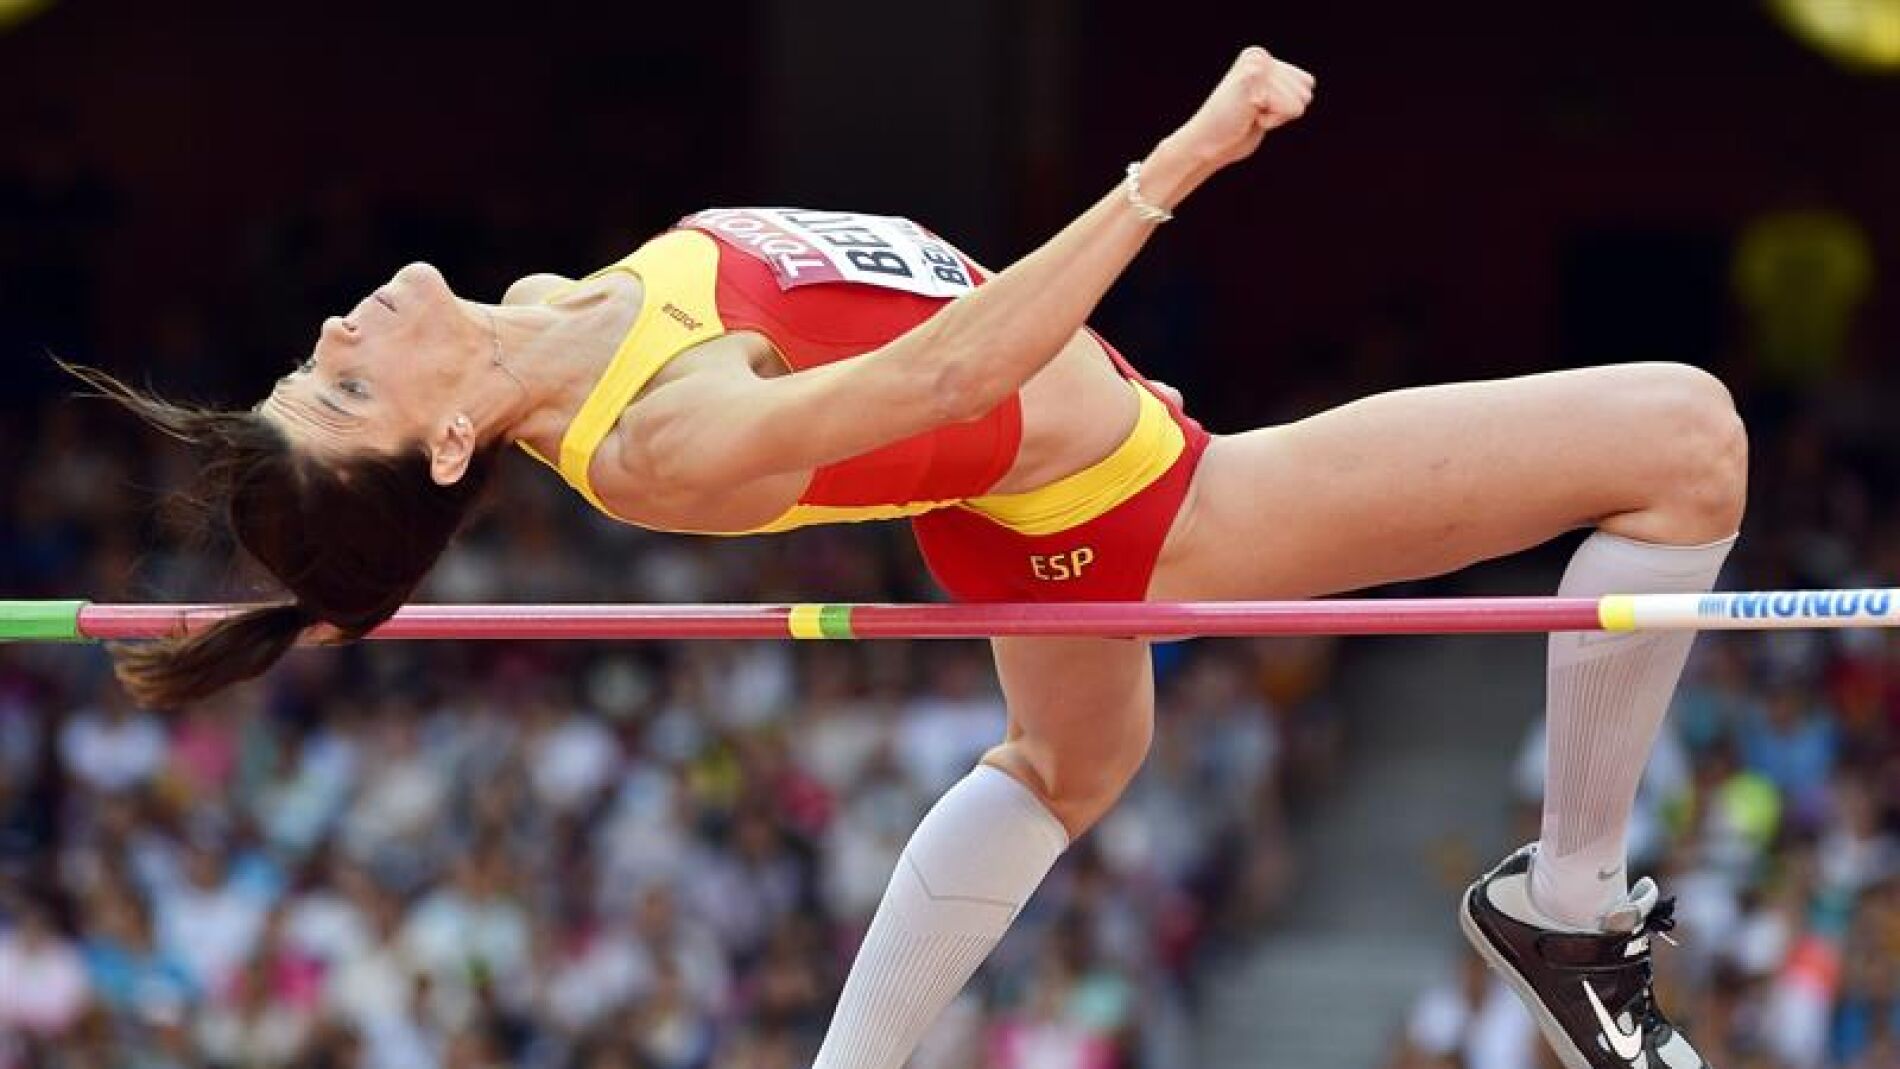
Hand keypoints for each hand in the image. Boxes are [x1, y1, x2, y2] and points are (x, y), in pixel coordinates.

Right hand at [1170, 47, 1314, 172]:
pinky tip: (1247, 118)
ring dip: (1277, 117)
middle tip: (1251, 115)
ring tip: (1248, 116)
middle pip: (1306, 92)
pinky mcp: (1256, 81)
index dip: (1286, 106)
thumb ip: (1282, 88)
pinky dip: (1272, 121)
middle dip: (1282, 112)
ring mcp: (1257, 66)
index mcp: (1260, 56)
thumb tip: (1309, 84)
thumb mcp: (1264, 102)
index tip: (1257, 110)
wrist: (1203, 145)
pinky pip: (1290, 109)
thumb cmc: (1234, 131)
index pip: (1307, 84)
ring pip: (1300, 101)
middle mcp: (1259, 55)